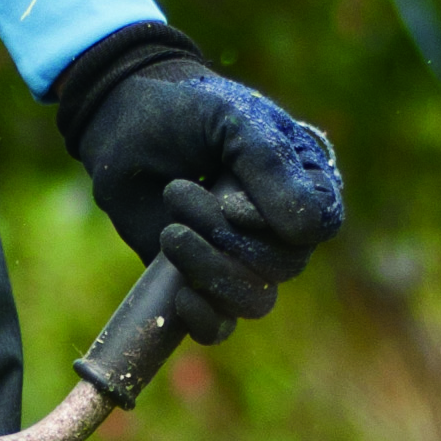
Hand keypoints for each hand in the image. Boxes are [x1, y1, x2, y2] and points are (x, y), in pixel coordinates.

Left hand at [60, 35, 343, 343]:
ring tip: (170, 232)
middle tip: (179, 192)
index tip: (227, 186)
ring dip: (209, 271)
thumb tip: (307, 232)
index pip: (317, 225)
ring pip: (254, 301)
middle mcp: (281, 229)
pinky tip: (179, 291)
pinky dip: (203, 318)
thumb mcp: (232, 122)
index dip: (273, 217)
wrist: (124, 123)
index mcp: (304, 185)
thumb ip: (270, 166)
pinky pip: (221, 327)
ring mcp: (242, 260)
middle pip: (283, 267)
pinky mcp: (202, 283)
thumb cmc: (185, 113)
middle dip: (226, 235)